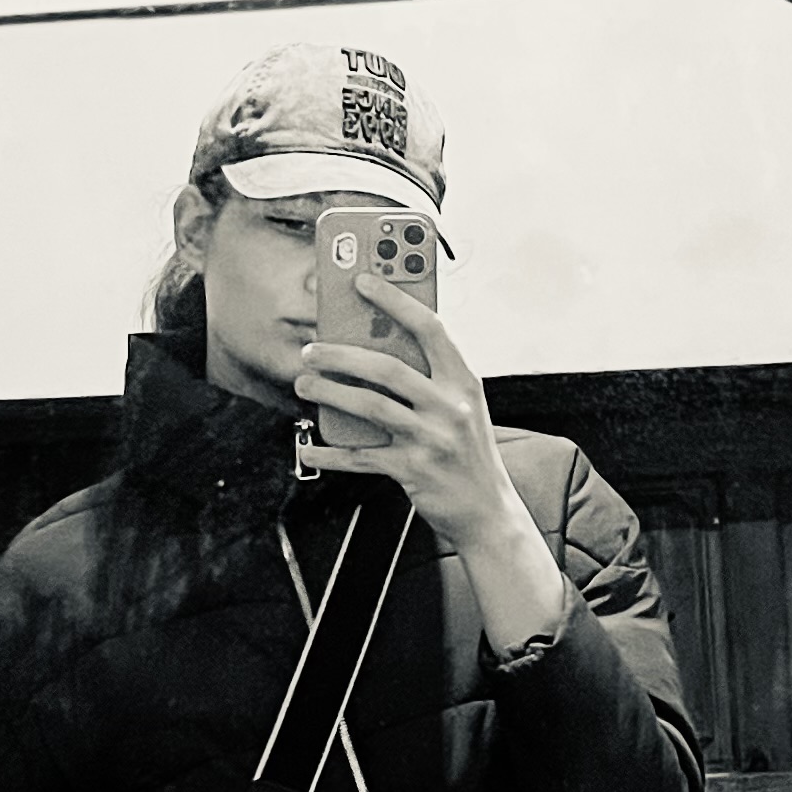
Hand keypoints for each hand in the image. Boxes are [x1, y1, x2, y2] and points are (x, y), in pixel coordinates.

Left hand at [292, 275, 567, 651]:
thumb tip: (375, 346)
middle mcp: (450, 406)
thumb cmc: (467, 452)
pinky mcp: (413, 470)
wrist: (488, 512)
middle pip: (387, 367)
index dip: (395, 300)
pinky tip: (308, 448)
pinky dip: (330, 452)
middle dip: (342, 354)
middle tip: (311, 348)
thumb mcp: (461, 406)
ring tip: (304, 383)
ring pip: (370, 406)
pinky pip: (362, 457)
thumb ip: (429, 377)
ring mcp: (432, 439)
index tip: (362, 279)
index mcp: (464, 381)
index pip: (429, 327)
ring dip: (330, 393)